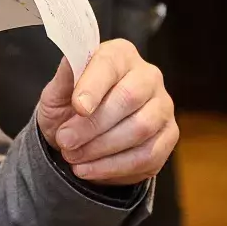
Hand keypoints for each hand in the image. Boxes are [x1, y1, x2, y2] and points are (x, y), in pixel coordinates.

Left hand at [36, 40, 178, 184]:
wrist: (83, 139)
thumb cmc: (71, 109)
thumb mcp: (57, 94)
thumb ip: (64, 79)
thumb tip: (70, 59)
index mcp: (120, 55)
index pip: (110, 64)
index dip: (93, 86)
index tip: (78, 107)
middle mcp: (148, 76)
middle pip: (128, 98)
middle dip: (93, 125)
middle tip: (66, 142)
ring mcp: (163, 106)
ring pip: (140, 129)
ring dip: (102, 148)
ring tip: (75, 157)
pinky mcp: (169, 135)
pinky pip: (148, 155)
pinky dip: (114, 167)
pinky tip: (90, 170)